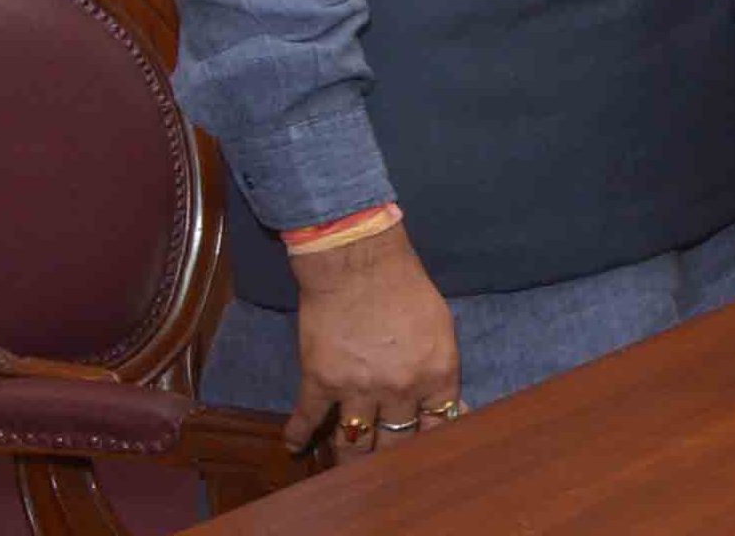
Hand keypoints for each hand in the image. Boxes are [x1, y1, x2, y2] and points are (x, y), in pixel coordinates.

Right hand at [281, 222, 460, 456]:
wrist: (359, 263)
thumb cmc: (406, 287)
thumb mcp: (440, 327)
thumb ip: (438, 368)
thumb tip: (439, 400)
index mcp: (436, 372)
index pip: (440, 422)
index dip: (432, 438)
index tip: (425, 448)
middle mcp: (400, 387)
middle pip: (398, 439)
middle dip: (392, 454)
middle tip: (385, 464)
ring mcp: (359, 388)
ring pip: (354, 442)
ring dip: (350, 458)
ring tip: (346, 470)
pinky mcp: (321, 381)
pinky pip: (308, 418)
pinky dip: (298, 435)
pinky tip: (294, 447)